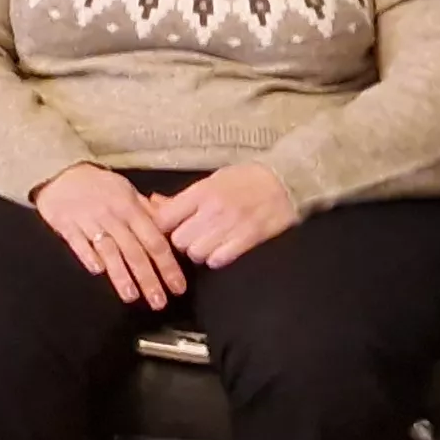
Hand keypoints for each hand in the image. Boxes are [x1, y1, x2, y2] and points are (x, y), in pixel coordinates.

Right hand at [29, 164, 185, 309]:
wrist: (62, 173)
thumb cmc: (99, 186)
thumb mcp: (129, 192)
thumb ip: (150, 213)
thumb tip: (174, 228)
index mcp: (131, 208)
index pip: (155, 241)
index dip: (167, 266)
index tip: (176, 287)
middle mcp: (113, 216)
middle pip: (134, 251)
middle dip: (148, 278)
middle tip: (158, 301)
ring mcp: (89, 220)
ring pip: (109, 250)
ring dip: (121, 274)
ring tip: (131, 296)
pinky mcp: (67, 224)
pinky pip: (79, 242)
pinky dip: (88, 255)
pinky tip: (97, 271)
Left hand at [150, 164, 295, 268]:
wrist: (285, 181)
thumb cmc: (246, 179)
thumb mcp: (212, 180)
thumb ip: (183, 197)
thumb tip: (155, 203)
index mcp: (201, 192)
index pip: (165, 218)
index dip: (162, 226)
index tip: (168, 228)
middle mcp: (212, 210)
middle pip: (178, 240)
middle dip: (182, 240)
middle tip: (191, 235)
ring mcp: (230, 226)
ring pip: (196, 253)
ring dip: (199, 251)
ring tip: (208, 242)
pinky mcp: (247, 239)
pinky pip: (218, 260)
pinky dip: (216, 258)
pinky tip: (222, 249)